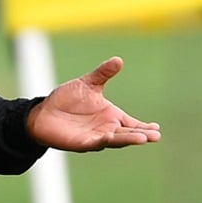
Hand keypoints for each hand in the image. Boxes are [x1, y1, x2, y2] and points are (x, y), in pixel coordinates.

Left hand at [26, 57, 160, 151]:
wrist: (44, 112)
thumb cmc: (67, 99)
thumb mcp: (88, 83)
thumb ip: (103, 73)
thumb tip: (119, 59)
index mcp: (111, 116)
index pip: (132, 124)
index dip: (145, 127)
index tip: (157, 129)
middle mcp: (106, 128)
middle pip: (127, 134)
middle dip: (141, 135)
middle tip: (155, 137)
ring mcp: (95, 137)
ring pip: (115, 140)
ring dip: (127, 139)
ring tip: (142, 138)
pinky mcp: (82, 143)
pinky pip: (94, 143)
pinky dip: (102, 141)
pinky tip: (109, 137)